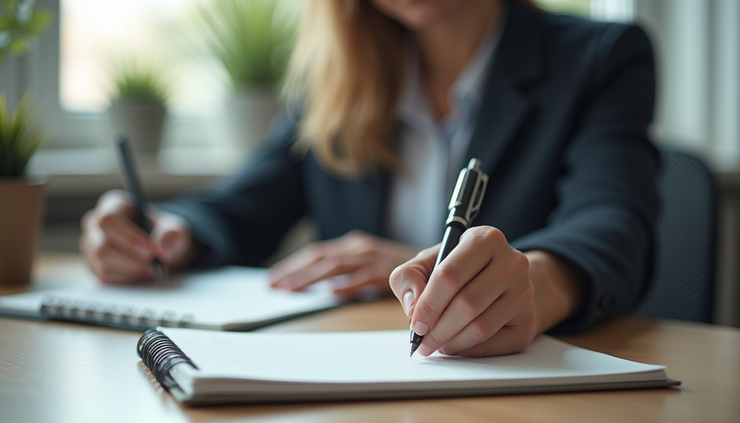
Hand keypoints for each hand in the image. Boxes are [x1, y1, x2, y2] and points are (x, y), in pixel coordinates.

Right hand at [79, 189, 192, 283]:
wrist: (157, 248)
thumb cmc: (162, 233)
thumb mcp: (174, 229)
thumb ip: (172, 235)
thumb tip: (162, 248)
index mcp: (113, 205)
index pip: (109, 220)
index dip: (129, 237)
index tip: (151, 250)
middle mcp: (95, 223)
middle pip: (102, 245)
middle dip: (131, 259)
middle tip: (153, 266)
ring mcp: (90, 245)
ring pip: (103, 263)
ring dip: (130, 270)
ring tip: (151, 270)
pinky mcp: (93, 265)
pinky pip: (104, 277)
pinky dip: (126, 279)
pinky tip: (141, 274)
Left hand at [269, 231, 418, 297]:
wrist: (438, 262)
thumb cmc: (402, 270)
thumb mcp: (371, 267)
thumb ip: (350, 275)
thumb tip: (327, 289)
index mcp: (354, 246)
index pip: (317, 255)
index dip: (293, 266)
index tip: (274, 279)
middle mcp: (360, 248)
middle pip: (320, 257)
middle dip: (294, 271)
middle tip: (273, 285)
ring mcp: (373, 258)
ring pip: (336, 265)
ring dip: (312, 278)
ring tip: (292, 289)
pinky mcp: (388, 271)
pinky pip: (365, 277)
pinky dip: (349, 284)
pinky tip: (333, 293)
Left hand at [390, 226, 538, 356]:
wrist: (503, 283)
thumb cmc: (460, 272)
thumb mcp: (429, 263)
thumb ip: (408, 276)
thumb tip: (412, 304)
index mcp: (484, 239)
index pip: (450, 275)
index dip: (428, 304)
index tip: (415, 323)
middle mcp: (512, 262)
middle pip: (466, 304)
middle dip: (438, 329)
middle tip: (422, 342)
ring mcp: (525, 291)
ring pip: (480, 327)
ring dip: (451, 342)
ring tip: (436, 344)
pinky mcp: (529, 320)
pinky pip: (494, 343)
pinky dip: (469, 350)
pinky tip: (456, 345)